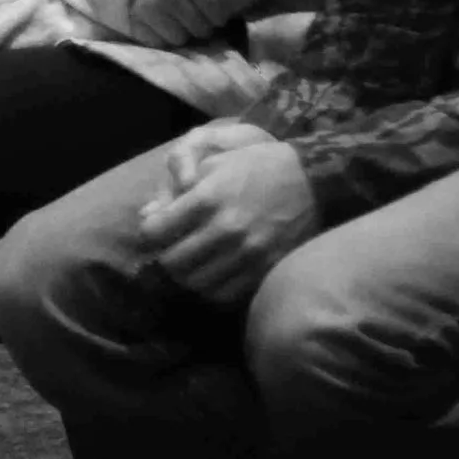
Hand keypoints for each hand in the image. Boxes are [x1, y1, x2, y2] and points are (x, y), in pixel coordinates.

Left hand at [134, 122, 318, 302]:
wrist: (312, 181)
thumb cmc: (255, 167)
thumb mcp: (212, 164)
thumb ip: (175, 190)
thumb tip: (146, 216)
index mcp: (206, 198)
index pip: (154, 231)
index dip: (150, 232)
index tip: (156, 230)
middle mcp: (224, 228)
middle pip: (171, 262)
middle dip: (165, 257)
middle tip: (172, 251)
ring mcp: (246, 253)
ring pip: (195, 283)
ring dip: (187, 276)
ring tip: (192, 264)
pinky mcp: (264, 269)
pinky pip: (223, 294)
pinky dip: (211, 289)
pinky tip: (213, 275)